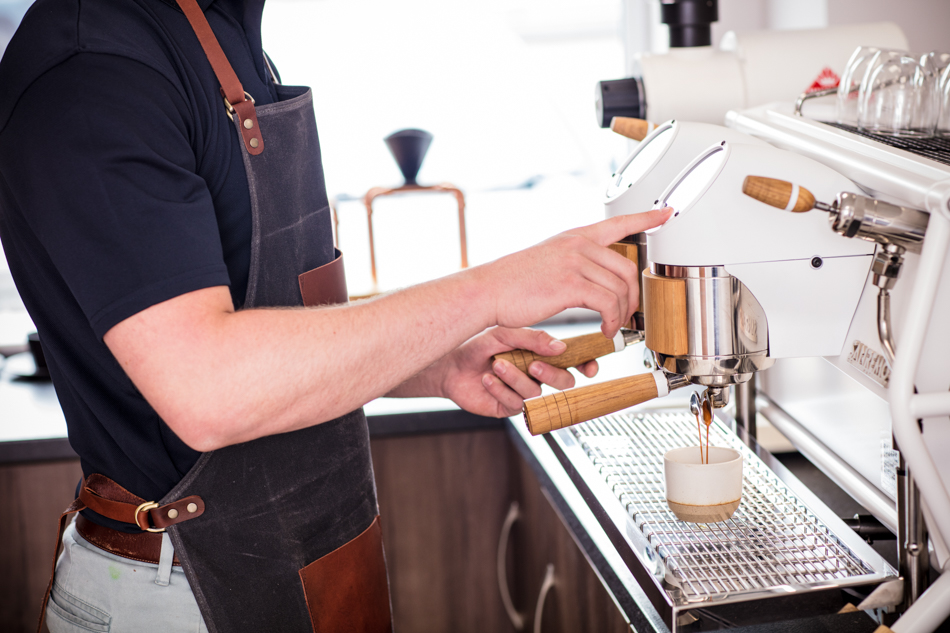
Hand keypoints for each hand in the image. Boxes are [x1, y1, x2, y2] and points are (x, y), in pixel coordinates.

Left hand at [439, 327, 597, 417]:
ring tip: (497, 364)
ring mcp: (524, 393)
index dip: (586, 365)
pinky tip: (488, 378)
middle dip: (551, 374)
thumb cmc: (479, 348)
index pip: (573, 362)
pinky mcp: (508, 407)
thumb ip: (532, 339)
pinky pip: (516, 403)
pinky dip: (501, 389)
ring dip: (516, 378)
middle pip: (563, 382)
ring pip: (536, 392)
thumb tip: (560, 347)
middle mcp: (536, 375)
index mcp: (542, 355)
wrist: (451, 366)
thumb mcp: (505, 334)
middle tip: (533, 365)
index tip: (590, 366)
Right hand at [476, 208, 672, 338]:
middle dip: (634, 295)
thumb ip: (573, 264)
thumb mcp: (547, 261)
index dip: (646, 217)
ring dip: (622, 313)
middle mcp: (578, 245)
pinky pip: (608, 303)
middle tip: (627, 315)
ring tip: (612, 327)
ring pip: (620, 288)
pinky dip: (612, 320)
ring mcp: (574, 262)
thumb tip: (592, 280)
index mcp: (574, 237)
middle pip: (627, 267)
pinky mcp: (571, 284)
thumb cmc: (512, 283)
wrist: (488, 291)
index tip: (666, 213)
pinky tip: (604, 330)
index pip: (618, 221)